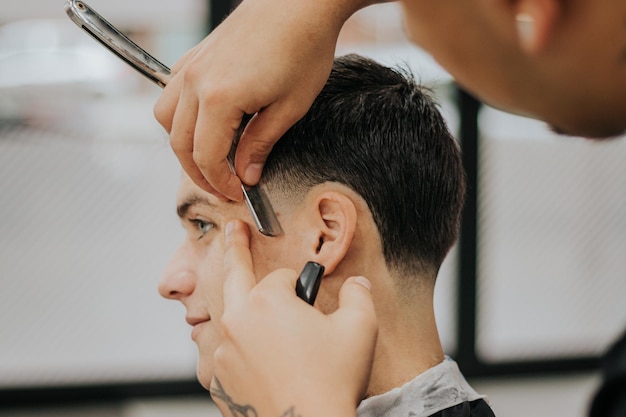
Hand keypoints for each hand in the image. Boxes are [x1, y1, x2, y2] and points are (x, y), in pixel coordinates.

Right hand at [154, 0, 368, 200]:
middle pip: (179, 143)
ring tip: (210, 157)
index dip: (220, 182)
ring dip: (183, 144)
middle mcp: (195, 81)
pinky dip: (181, 115)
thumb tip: (245, 173)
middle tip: (222, 186)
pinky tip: (205, 121)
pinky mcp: (196, 55)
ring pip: (166, 118)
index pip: (206, 157)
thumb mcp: (290, 107)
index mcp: (218, 98)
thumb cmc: (303, 48)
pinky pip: (172, 91)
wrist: (301, 3)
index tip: (237, 192)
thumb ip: (261, 144)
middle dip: (199, 172)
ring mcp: (192, 66)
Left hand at [211, 220, 377, 416]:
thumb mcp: (360, 328)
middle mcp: (237, 321)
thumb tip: (358, 284)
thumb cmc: (331, 383)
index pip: (282, 277)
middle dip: (235, 248)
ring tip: (243, 306)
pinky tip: (248, 355)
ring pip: (227, 318)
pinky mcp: (218, 380)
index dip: (301, 287)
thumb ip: (359, 294)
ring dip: (238, 310)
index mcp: (267, 301)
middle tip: (233, 231)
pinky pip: (221, 354)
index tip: (310, 302)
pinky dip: (232, 349)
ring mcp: (223, 352)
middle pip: (234, 275)